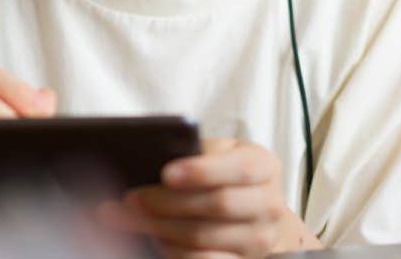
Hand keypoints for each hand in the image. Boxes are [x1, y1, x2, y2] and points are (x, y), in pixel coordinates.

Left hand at [97, 137, 321, 257]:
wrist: (258, 212)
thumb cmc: (231, 174)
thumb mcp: (224, 153)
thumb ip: (201, 152)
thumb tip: (159, 156)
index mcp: (265, 167)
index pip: (239, 169)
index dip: (203, 171)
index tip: (167, 173)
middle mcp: (268, 205)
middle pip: (217, 205)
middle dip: (169, 202)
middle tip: (132, 198)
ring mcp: (259, 239)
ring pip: (205, 238)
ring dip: (162, 229)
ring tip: (132, 218)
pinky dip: (175, 252)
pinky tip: (154, 240)